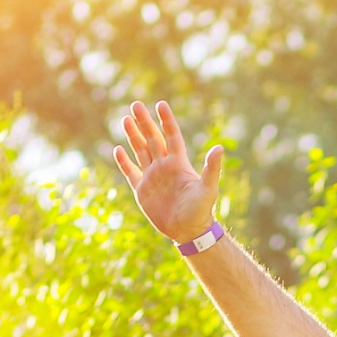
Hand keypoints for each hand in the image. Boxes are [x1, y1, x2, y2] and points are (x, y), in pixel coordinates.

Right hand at [113, 101, 224, 245]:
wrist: (188, 232)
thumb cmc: (201, 211)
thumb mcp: (208, 189)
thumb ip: (212, 168)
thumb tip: (219, 147)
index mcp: (178, 164)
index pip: (171, 136)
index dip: (166, 120)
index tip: (160, 104)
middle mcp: (164, 167)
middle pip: (152, 139)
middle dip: (144, 122)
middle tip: (135, 104)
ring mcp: (152, 178)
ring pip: (140, 151)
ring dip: (133, 136)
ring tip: (125, 119)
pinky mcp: (142, 191)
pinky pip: (131, 172)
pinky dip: (124, 162)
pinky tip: (117, 149)